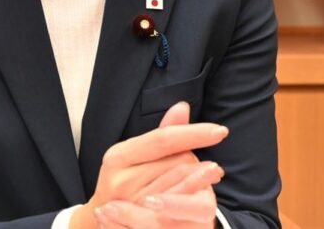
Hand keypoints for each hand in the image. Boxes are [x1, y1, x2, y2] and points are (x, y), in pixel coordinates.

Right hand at [70, 102, 225, 228]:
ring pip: (180, 184)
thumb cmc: (124, 182)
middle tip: (207, 165)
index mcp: (117, 156)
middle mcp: (120, 179)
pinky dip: (193, 196)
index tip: (220, 131)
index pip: (163, 139)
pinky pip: (177, 207)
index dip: (193, 133)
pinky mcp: (140, 222)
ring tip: (214, 173)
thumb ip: (162, 134)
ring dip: (200, 178)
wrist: (103, 222)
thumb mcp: (136, 155)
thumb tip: (183, 107)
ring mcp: (130, 204)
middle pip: (175, 162)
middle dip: (194, 160)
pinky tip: (205, 190)